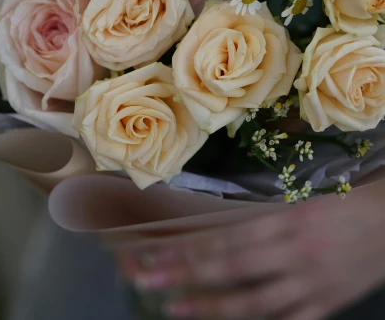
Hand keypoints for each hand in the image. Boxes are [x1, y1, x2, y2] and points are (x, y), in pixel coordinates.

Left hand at [117, 181, 384, 318]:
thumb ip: (268, 198)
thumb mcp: (309, 188)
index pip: (226, 238)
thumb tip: (223, 198)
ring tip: (174, 309)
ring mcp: (310, 285)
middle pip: (229, 270)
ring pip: (252, 305)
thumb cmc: (351, 195)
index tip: (152, 252)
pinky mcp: (326, 305)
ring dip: (209, 307)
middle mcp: (295, 256)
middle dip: (183, 275)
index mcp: (289, 220)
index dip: (186, 248)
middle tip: (144, 279)